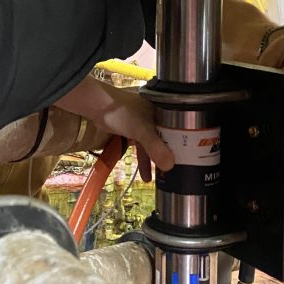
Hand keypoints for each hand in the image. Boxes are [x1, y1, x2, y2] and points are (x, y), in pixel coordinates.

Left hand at [54, 78, 174, 178]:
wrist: (98, 105)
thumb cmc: (124, 113)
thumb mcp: (142, 131)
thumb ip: (155, 148)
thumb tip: (170, 166)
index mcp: (162, 111)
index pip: (177, 130)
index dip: (181, 145)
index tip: (185, 161)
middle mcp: (154, 115)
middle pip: (163, 138)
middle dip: (164, 156)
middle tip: (169, 173)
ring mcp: (142, 121)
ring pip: (150, 143)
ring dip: (150, 159)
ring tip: (150, 178)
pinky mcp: (130, 127)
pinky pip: (140, 144)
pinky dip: (140, 155)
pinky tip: (142, 169)